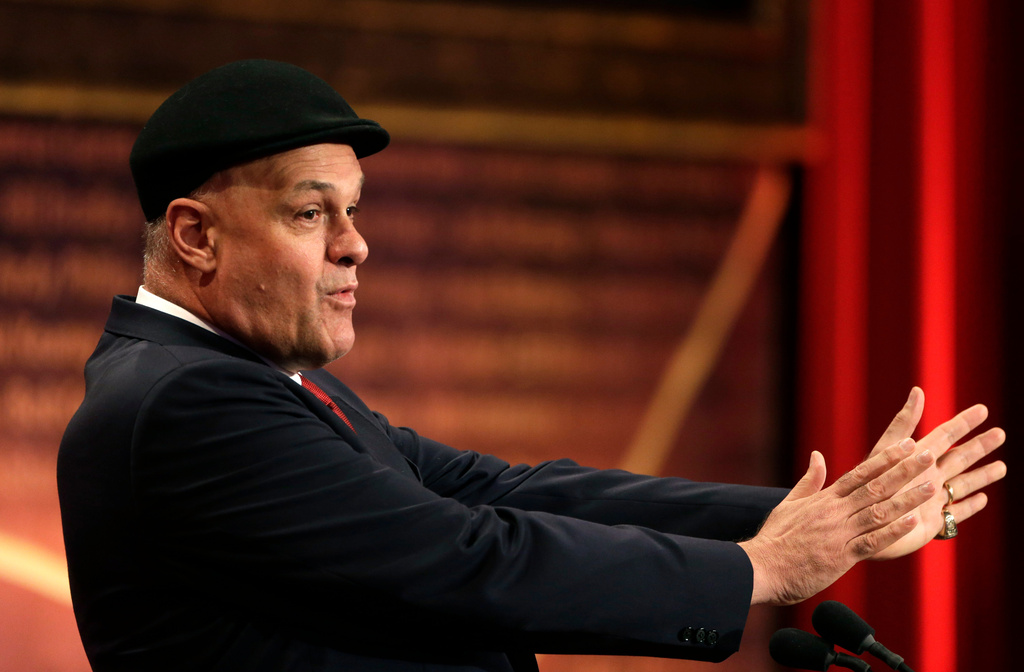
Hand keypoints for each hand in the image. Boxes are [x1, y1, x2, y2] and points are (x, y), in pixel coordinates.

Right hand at [739, 439, 934, 605]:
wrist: (761, 567)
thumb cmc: (774, 539)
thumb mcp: (789, 503)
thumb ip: (809, 481)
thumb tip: (817, 455)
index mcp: (824, 499)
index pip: (860, 473)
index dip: (885, 458)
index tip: (906, 444)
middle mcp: (835, 512)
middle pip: (875, 486)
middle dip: (904, 471)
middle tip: (928, 456)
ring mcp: (839, 533)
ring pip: (879, 511)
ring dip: (907, 499)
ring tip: (931, 487)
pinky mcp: (841, 556)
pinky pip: (872, 542)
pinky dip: (893, 532)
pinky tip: (912, 523)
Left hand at [867, 388, 1005, 559]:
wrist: (856, 524)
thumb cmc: (868, 484)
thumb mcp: (886, 450)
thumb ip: (904, 424)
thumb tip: (918, 390)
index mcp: (916, 458)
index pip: (946, 435)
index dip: (964, 422)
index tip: (983, 409)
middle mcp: (927, 477)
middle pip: (960, 457)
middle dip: (980, 446)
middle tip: (1001, 433)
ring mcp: (931, 500)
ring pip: (964, 484)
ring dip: (983, 475)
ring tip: (1002, 467)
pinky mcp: (932, 524)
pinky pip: (956, 514)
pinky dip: (970, 506)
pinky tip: (983, 499)